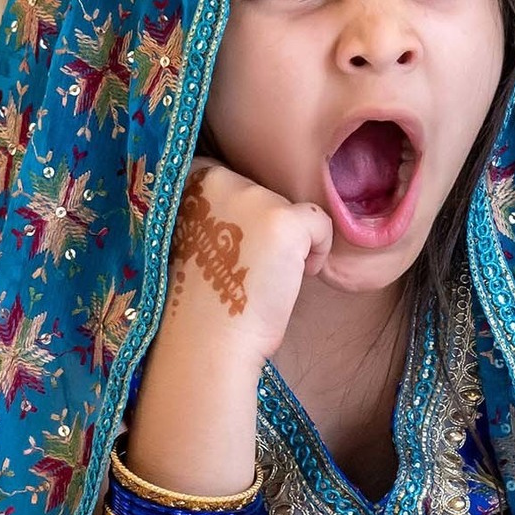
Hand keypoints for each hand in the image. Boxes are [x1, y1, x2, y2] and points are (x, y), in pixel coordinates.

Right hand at [156, 160, 332, 367]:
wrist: (209, 338)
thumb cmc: (205, 295)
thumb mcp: (199, 234)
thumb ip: (220, 207)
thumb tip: (262, 203)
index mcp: (192, 180)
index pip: (235, 177)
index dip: (244, 215)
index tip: (232, 248)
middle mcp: (220, 179)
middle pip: (269, 194)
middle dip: (268, 229)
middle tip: (247, 267)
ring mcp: (253, 196)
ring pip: (295, 211)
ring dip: (291, 243)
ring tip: (263, 276)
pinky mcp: (284, 220)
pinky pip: (322, 224)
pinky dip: (317, 253)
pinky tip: (291, 278)